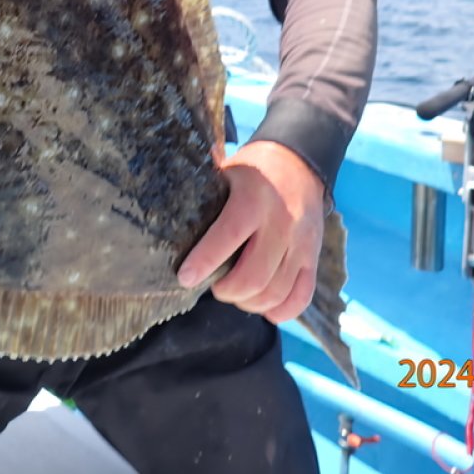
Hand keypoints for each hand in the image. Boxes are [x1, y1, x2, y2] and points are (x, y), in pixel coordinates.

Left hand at [176, 140, 325, 322]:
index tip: (185, 278)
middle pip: (254, 276)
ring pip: (275, 292)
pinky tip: (261, 306)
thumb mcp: (226, 171)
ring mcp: (302, 243)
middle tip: (214, 287)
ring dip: (248, 303)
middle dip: (226, 291)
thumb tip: (159, 202)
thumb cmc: (252, 170)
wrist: (300, 162)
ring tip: (233, 294)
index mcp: (253, 199)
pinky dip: (279, 311)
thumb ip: (202, 191)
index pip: (228, 236)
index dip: (205, 262)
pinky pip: (300, 297)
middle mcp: (281, 223)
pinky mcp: (314, 257)